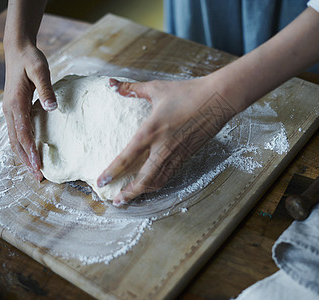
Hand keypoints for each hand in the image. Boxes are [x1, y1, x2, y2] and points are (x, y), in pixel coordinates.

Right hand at [2, 43, 56, 180]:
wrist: (18, 51)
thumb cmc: (31, 60)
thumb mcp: (40, 70)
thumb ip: (46, 89)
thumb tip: (52, 108)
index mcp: (16, 103)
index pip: (23, 132)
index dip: (31, 151)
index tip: (38, 166)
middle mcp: (10, 110)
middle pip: (16, 142)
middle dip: (27, 161)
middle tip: (38, 178)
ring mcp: (10, 111)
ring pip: (15, 139)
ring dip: (24, 156)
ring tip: (34, 172)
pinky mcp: (14, 110)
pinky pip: (17, 133)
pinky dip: (23, 146)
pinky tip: (31, 153)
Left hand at [97, 77, 236, 205]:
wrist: (218, 99)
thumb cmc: (187, 92)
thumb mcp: (157, 88)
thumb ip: (132, 89)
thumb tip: (111, 84)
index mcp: (150, 131)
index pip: (126, 157)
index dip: (112, 172)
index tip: (100, 182)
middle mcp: (162, 147)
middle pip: (143, 179)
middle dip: (129, 193)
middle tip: (117, 201)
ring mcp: (176, 154)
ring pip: (158, 181)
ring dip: (143, 192)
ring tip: (131, 196)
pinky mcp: (187, 156)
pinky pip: (170, 175)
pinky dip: (158, 184)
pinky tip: (152, 185)